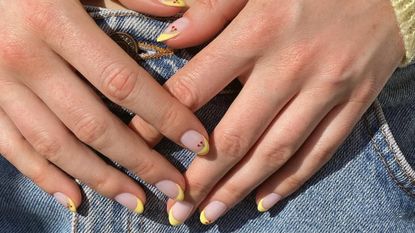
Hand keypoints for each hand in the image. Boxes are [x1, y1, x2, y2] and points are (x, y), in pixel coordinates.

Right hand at [0, 0, 208, 212]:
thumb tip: (181, 11)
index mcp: (53, 21)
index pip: (122, 83)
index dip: (164, 115)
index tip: (196, 141)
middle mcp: (24, 59)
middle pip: (94, 125)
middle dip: (140, 161)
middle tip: (175, 187)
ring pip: (55, 145)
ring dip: (100, 179)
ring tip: (138, 200)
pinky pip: (12, 148)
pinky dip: (44, 176)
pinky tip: (75, 198)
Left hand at [128, 0, 404, 223]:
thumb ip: (211, 9)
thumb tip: (170, 40)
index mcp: (259, 30)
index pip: (196, 87)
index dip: (162, 121)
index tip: (139, 149)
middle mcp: (291, 66)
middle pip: (237, 134)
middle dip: (201, 178)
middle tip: (176, 210)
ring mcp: (326, 89)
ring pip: (276, 151)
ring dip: (239, 189)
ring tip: (210, 214)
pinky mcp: (353, 103)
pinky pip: (319, 151)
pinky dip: (290, 180)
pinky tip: (264, 201)